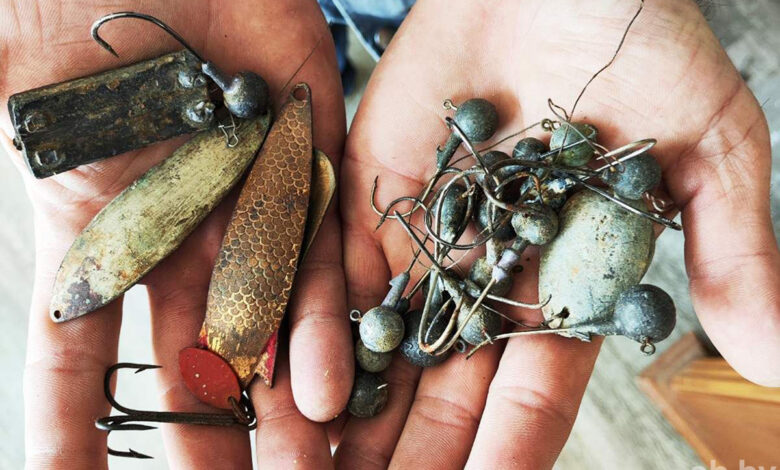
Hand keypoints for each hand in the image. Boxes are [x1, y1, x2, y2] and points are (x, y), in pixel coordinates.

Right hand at [0, 1, 351, 467]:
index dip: (74, 429)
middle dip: (209, 433)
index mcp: (95, 226)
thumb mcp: (5, 106)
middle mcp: (175, 226)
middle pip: (194, 353)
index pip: (79, 353)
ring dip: (279, 401)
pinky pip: (320, 253)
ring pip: (267, 320)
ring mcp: (244, 199)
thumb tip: (12, 286)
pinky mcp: (304, 162)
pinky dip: (322, 320)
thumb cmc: (59, 13)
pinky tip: (324, 387)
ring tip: (299, 468)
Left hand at [336, 0, 779, 467]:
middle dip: (415, 453)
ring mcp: (426, 239)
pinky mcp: (372, 194)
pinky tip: (308, 390)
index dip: (506, 447)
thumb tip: (776, 361)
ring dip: (355, 415)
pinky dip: (322, 327)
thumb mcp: (706, 147)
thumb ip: (730, 250)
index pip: (532, 389)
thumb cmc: (643, 42)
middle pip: (446, 385)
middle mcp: (489, 276)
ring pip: (385, 344)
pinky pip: (338, 270)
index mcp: (564, 282)